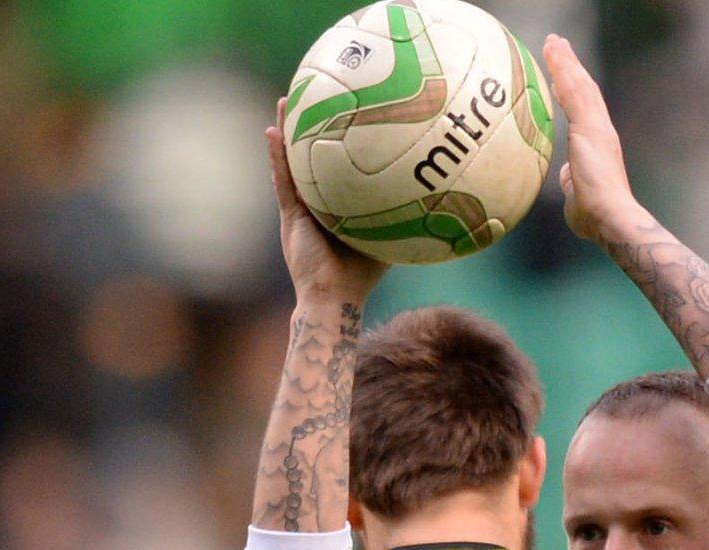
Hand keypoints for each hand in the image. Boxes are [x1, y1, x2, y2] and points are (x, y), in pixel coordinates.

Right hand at [266, 99, 385, 304]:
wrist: (334, 296)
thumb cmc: (362, 274)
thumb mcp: (388, 236)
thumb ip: (402, 214)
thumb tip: (437, 195)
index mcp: (334, 204)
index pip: (335, 166)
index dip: (336, 141)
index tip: (343, 112)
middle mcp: (315, 202)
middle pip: (310, 156)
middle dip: (310, 127)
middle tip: (312, 95)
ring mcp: (300, 207)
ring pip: (290, 161)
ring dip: (286, 133)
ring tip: (287, 102)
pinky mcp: (290, 215)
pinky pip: (282, 180)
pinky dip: (276, 156)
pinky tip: (272, 133)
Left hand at [542, 34, 653, 244]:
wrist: (611, 218)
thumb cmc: (595, 217)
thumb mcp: (575, 194)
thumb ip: (570, 181)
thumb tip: (565, 175)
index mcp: (598, 143)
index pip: (583, 108)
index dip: (572, 88)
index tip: (561, 72)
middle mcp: (601, 130)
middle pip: (583, 89)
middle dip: (570, 66)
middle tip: (557, 45)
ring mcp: (597, 127)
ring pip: (579, 84)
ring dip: (565, 61)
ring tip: (554, 42)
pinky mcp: (590, 128)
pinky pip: (574, 91)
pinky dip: (564, 70)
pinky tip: (553, 53)